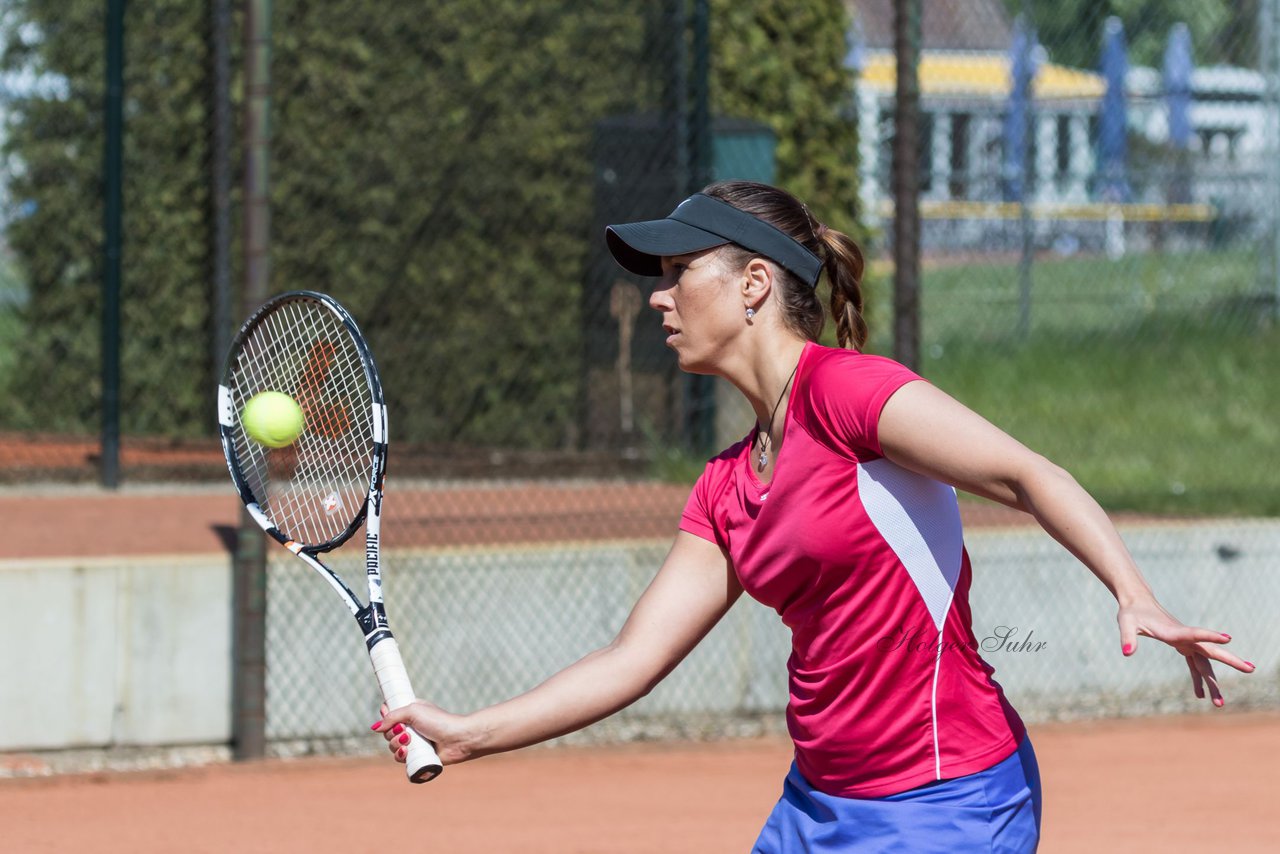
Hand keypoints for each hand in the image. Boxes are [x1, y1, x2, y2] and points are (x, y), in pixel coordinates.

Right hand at [372, 701, 476, 766]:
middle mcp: (411, 727)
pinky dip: (400, 756)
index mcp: (410, 712)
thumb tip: (375, 728)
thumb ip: (392, 717)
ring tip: (408, 743)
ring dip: (395, 745)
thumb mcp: (413, 711)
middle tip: (404, 732)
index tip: (388, 715)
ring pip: (392, 746)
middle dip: (392, 734)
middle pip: (387, 732)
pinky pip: (400, 758)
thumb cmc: (439, 721)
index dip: (386, 716)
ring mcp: (414, 742)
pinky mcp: (416, 756)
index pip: (389, 714)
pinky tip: (407, 753)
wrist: (457, 739)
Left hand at [1117, 595, 1255, 706]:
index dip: (1210, 635)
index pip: (1195, 633)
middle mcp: (1184, 637)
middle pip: (1211, 650)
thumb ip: (1127, 638)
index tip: (1228, 637)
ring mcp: (1186, 642)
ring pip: (1205, 663)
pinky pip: (1194, 665)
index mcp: (1173, 631)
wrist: (1137, 604)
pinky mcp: (1182, 646)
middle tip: (1251, 669)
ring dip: (1212, 682)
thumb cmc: (1131, 612)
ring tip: (1219, 704)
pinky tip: (1199, 695)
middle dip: (1231, 660)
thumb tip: (1126, 652)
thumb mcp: (1126, 623)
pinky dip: (1197, 679)